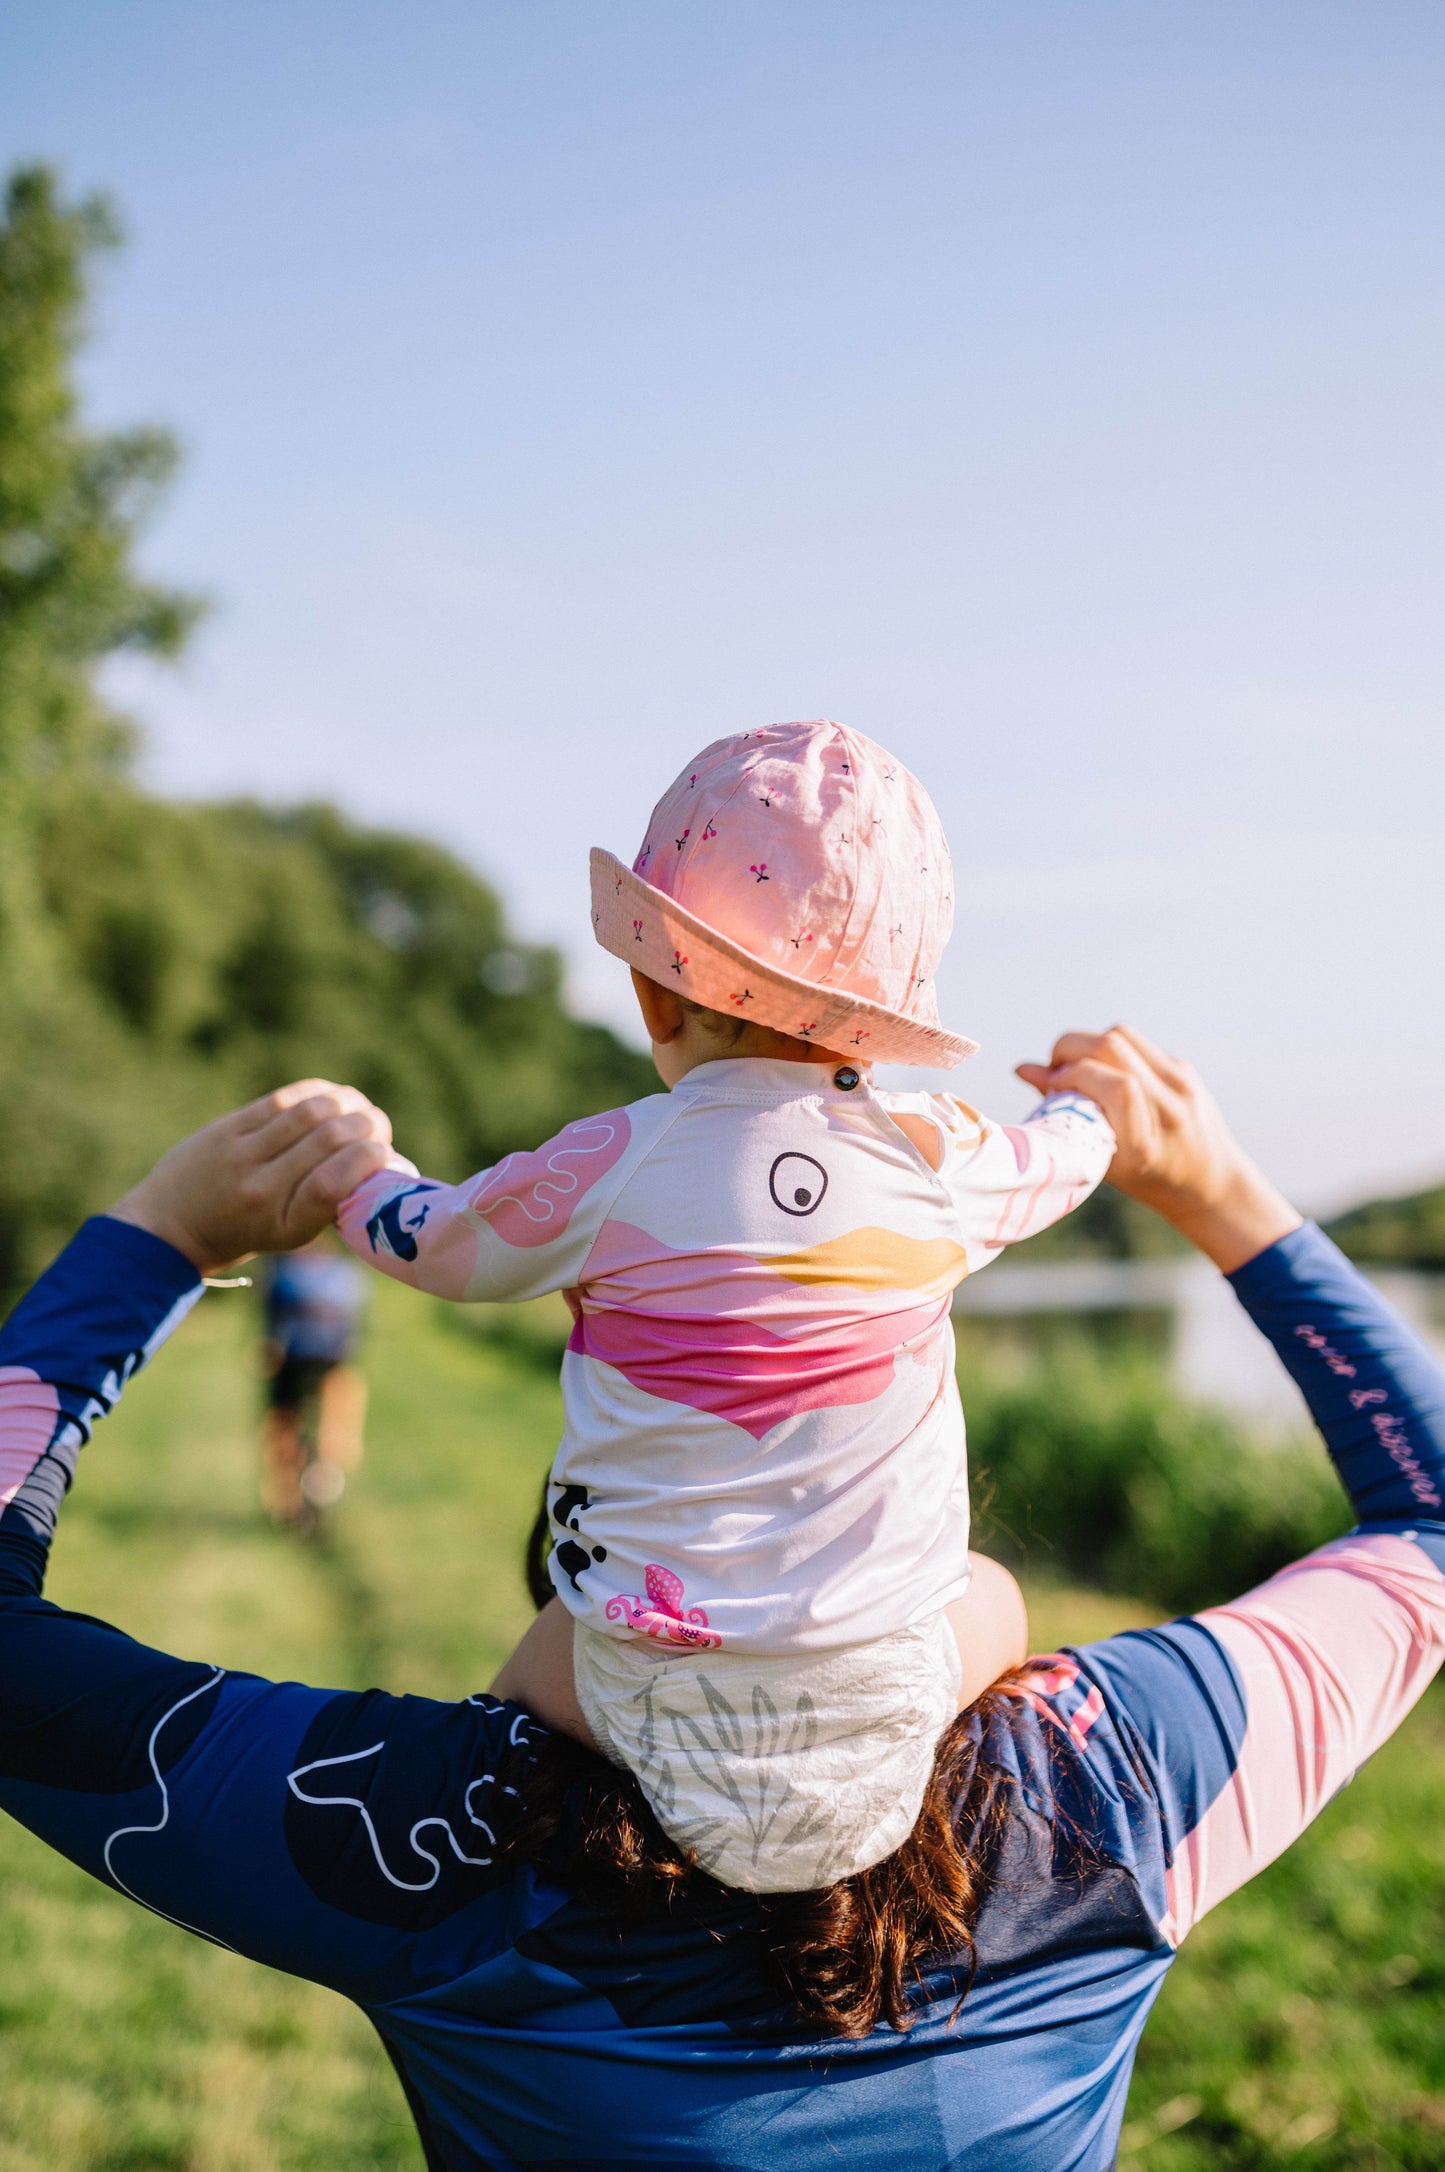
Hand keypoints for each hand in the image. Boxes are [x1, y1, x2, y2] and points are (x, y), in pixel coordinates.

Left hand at [109, 1081, 396, 1272]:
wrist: (172, 1227)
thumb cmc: (248, 1231)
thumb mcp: (291, 1232)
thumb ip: (331, 1199)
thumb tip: (388, 1160)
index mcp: (286, 1226)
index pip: (336, 1183)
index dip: (370, 1159)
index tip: (386, 1153)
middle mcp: (263, 1191)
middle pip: (329, 1140)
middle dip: (368, 1125)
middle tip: (379, 1127)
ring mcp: (241, 1156)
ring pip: (309, 1112)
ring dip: (347, 1103)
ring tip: (360, 1108)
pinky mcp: (227, 1130)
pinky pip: (282, 1100)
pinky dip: (317, 1092)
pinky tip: (333, 1096)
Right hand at [1016, 1025, 1300, 1272]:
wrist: (1211, 1182)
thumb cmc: (1148, 1179)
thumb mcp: (1103, 1159)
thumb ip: (1064, 1114)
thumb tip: (1023, 1068)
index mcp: (1147, 1143)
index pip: (1115, 1085)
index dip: (1073, 1075)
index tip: (1053, 1087)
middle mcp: (1169, 1109)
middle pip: (1112, 1045)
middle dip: (1070, 1046)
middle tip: (1056, 1068)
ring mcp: (1181, 1083)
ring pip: (1122, 1035)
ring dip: (1089, 1043)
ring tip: (1077, 1066)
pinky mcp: (1184, 1068)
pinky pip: (1136, 1042)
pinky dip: (1110, 1050)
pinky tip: (1104, 1071)